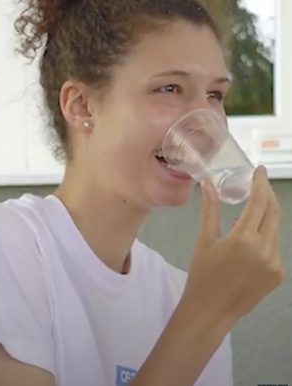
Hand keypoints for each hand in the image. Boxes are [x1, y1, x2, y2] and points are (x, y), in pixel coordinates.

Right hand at [182, 165, 284, 324]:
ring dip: (264, 218)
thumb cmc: (202, 274)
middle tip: (258, 184)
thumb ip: (210, 209)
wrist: (211, 310)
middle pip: (273, 213)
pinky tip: (247, 243)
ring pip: (274, 230)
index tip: (259, 171)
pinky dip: (264, 238)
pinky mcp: (279, 274)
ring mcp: (275, 263)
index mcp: (244, 239)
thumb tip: (207, 184)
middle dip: (267, 196)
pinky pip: (274, 247)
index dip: (260, 184)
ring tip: (245, 218)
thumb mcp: (204, 240)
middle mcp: (265, 250)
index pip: (259, 202)